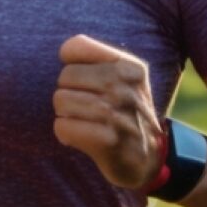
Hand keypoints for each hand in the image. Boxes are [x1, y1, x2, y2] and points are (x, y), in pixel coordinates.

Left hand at [53, 34, 165, 189]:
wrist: (146, 158)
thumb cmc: (124, 111)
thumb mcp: (123, 76)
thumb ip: (93, 54)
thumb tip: (65, 50)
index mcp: (130, 66)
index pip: (73, 48)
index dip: (71, 65)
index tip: (86, 81)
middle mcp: (126, 87)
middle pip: (65, 76)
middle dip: (68, 92)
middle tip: (86, 107)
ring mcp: (118, 113)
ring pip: (60, 101)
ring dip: (66, 115)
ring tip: (84, 122)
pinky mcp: (107, 140)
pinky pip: (62, 126)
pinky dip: (65, 133)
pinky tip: (81, 138)